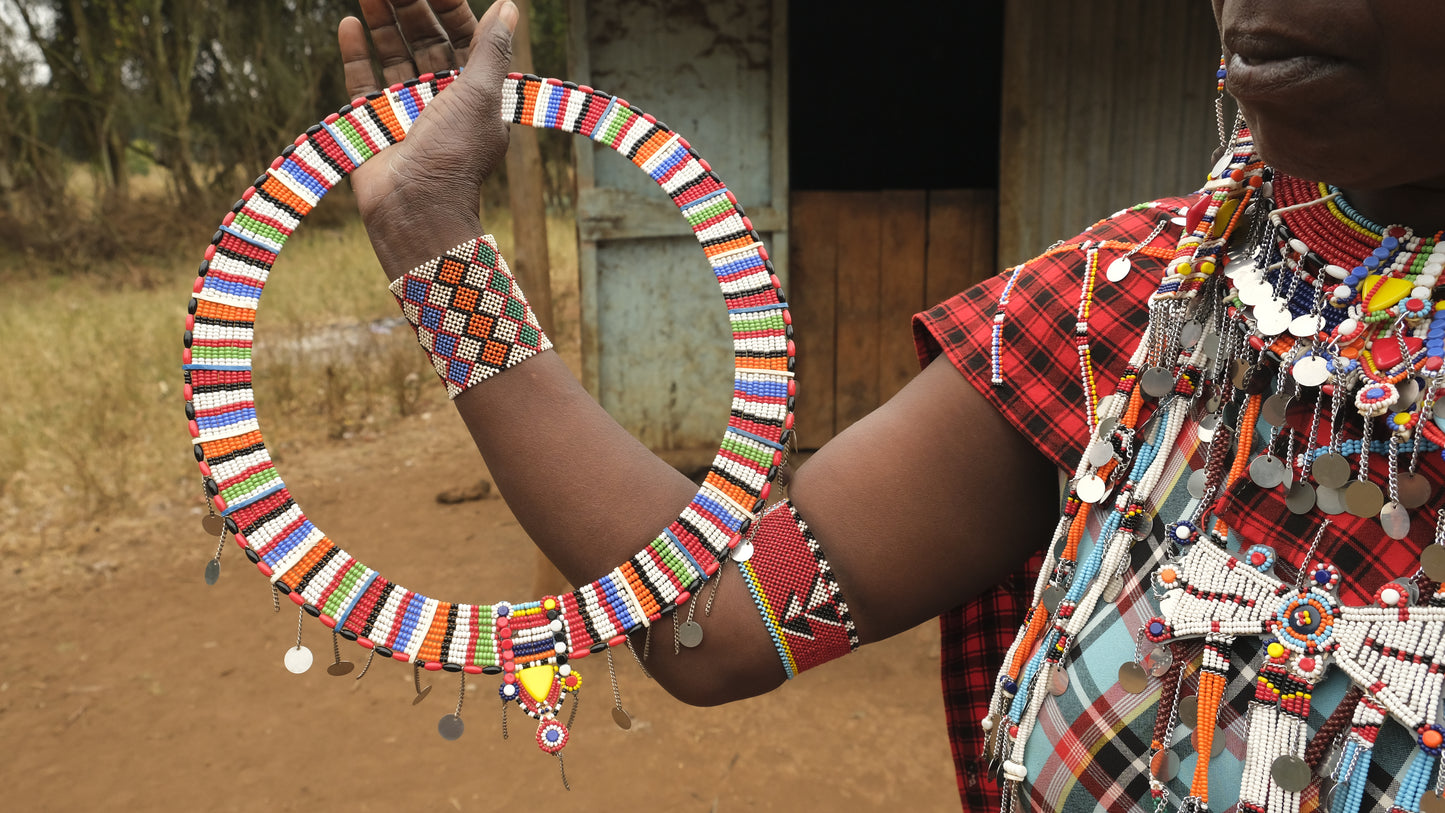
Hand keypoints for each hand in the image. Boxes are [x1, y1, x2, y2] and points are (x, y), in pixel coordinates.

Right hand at [338, 0, 518, 277]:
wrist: (415, 208)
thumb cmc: (455, 154)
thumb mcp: (482, 95)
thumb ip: (491, 49)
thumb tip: (510, 6)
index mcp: (474, 94)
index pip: (463, 37)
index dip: (450, 8)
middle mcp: (441, 98)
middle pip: (425, 40)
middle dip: (411, 8)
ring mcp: (406, 109)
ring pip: (392, 54)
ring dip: (381, 21)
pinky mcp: (373, 122)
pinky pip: (362, 80)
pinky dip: (356, 52)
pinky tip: (348, 23)